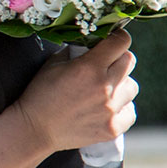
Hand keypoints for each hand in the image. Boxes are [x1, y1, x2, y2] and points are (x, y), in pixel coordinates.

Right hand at [16, 30, 137, 152]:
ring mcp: (110, 110)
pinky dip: (122, 109)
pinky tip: (107, 109)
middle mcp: (104, 87)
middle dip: (118, 60)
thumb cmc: (40, 94)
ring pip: (132, 87)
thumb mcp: (54, 64)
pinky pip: (130, 112)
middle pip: (129, 61)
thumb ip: (78, 52)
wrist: (34, 129)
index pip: (121, 42)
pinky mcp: (112, 129)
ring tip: (104, 92)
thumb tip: (94, 44)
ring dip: (121, 86)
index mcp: (89, 67)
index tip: (113, 42)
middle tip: (105, 67)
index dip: (118, 38)